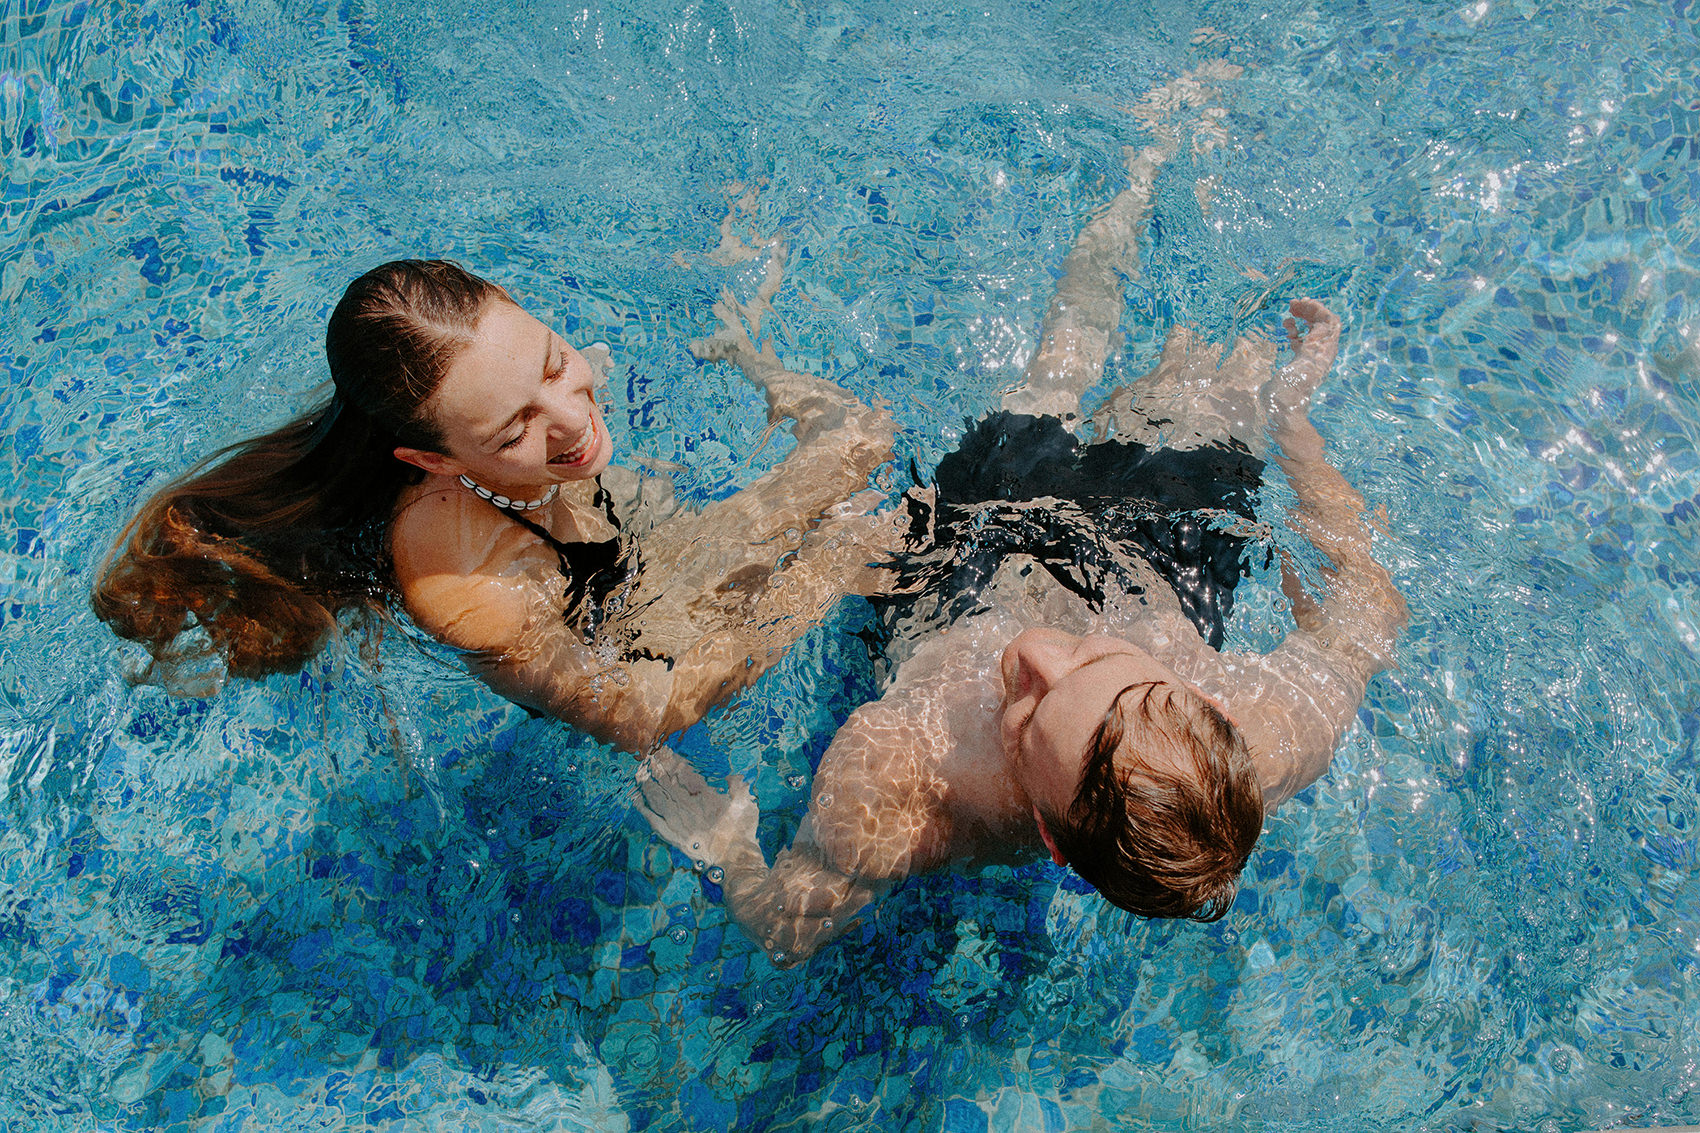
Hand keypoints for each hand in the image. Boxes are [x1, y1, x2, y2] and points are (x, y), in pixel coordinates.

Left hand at [635, 747, 759, 867]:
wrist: (734, 858)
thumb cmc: (742, 831)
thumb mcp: (747, 803)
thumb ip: (737, 786)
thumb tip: (731, 776)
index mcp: (704, 794)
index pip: (683, 773)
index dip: (673, 761)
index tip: (664, 752)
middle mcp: (687, 804)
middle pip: (667, 782)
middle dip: (658, 769)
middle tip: (649, 758)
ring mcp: (677, 820)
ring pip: (657, 798)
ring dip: (648, 784)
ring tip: (640, 774)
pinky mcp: (672, 835)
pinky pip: (653, 820)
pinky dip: (643, 809)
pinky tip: (635, 800)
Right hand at [1263, 298, 1340, 416]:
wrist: (1282, 412)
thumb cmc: (1291, 391)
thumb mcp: (1306, 365)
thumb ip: (1316, 343)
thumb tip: (1325, 323)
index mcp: (1323, 351)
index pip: (1329, 322)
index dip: (1317, 309)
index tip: (1301, 303)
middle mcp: (1321, 353)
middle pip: (1322, 323)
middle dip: (1309, 311)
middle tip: (1292, 304)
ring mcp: (1311, 357)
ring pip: (1312, 330)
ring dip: (1302, 318)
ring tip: (1289, 312)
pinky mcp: (1300, 363)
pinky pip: (1303, 340)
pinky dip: (1296, 330)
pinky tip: (1287, 328)